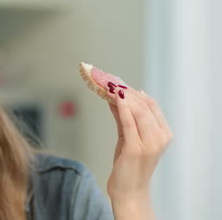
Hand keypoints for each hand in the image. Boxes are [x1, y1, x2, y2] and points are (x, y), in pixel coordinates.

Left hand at [106, 84, 171, 201]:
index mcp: (163, 133)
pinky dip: (121, 108)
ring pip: (138, 111)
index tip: (119, 82)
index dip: (134, 92)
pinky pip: (128, 123)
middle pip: (145, 105)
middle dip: (127, 91)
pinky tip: (113, 98)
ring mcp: (149, 143)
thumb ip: (123, 118)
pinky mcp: (135, 149)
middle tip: (110, 82)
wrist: (129, 191)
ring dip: (122, 96)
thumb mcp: (127, 137)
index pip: (151, 105)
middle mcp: (160, 137)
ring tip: (108, 86)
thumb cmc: (128, 165)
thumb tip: (114, 97)